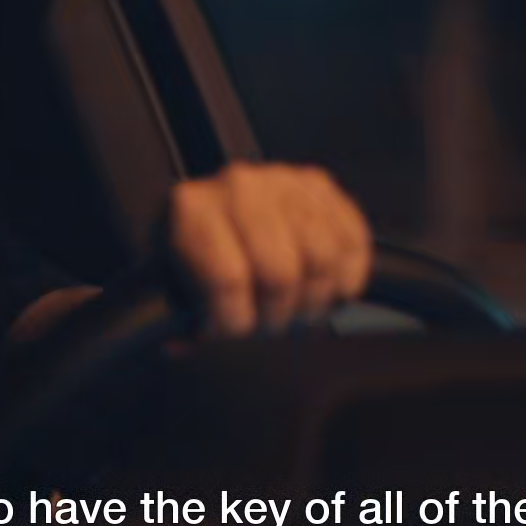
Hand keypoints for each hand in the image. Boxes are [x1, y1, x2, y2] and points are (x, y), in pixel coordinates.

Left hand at [160, 161, 372, 335]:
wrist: (211, 206)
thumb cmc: (196, 249)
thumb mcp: (173, 281)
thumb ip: (180, 317)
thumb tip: (182, 344)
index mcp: (195, 208)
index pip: (228, 279)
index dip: (235, 321)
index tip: (233, 330)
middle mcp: (241, 188)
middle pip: (281, 274)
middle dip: (277, 317)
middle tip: (270, 326)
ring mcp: (285, 181)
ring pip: (323, 259)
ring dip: (314, 302)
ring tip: (298, 312)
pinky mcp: (321, 185)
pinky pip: (353, 239)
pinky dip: (347, 276)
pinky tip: (329, 290)